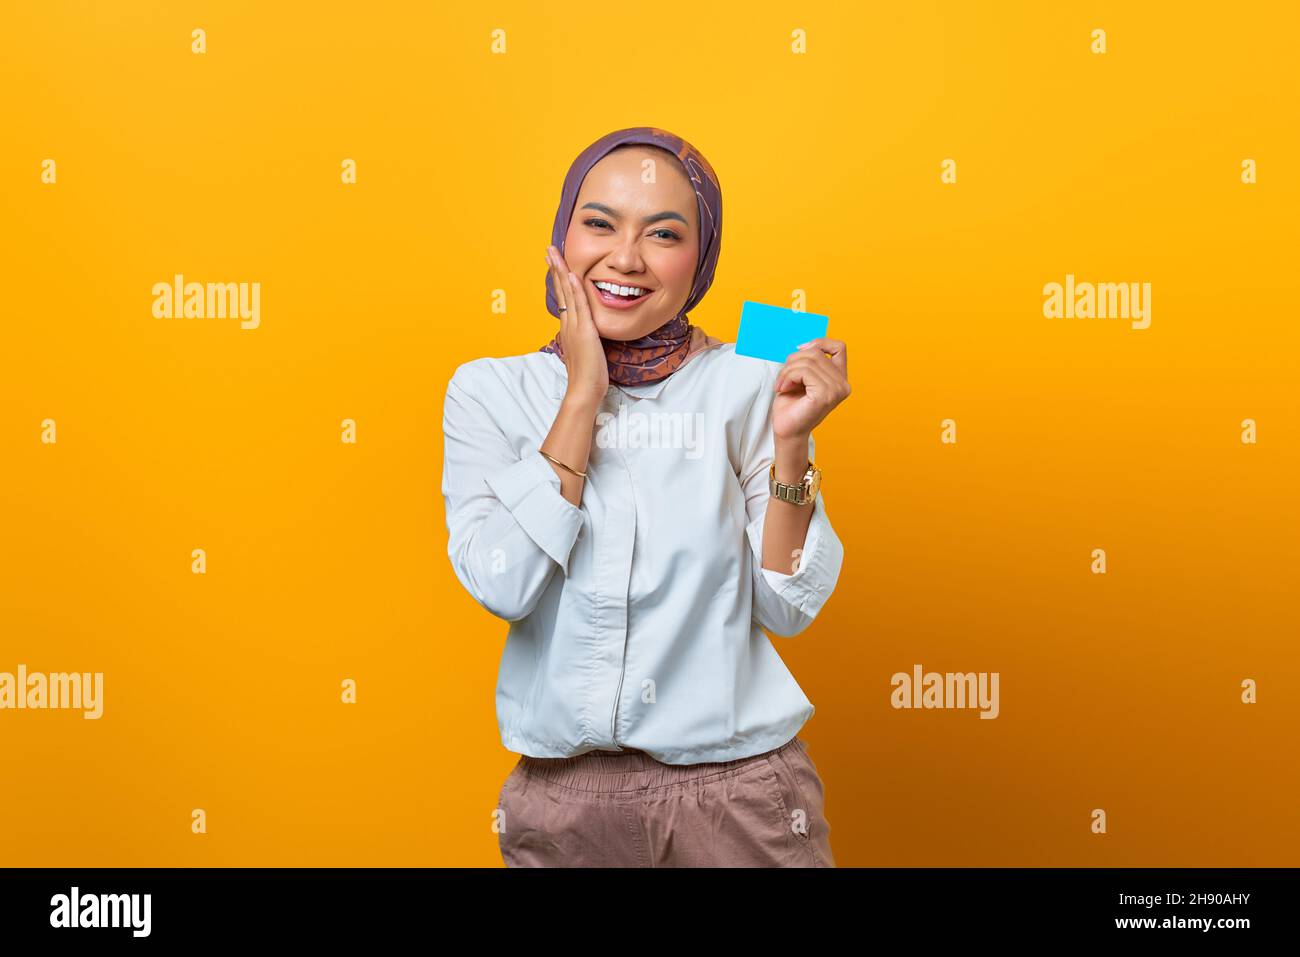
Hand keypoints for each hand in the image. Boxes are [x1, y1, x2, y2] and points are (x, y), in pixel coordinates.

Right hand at [547, 245, 607, 407]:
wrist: (584, 389)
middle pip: (560, 290)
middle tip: (548, 249)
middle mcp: (568, 323)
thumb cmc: (587, 375)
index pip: (563, 297)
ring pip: (566, 293)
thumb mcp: (585, 350)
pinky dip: (575, 289)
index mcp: (568, 327)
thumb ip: (584, 338)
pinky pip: (579, 305)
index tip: (554, 263)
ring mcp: (574, 326)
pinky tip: (572, 275)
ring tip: (554, 254)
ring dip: (560, 271)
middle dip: (554, 268)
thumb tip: (587, 332)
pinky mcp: (584, 331)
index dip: (558, 279)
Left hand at [772, 337, 850, 440]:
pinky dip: (788, 376)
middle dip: (793, 361)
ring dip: (788, 370)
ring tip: (782, 384)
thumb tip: (805, 346)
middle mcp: (843, 385)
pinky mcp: (825, 395)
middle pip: (816, 353)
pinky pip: (804, 371)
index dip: (819, 342)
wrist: (786, 431)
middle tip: (783, 378)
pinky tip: (783, 388)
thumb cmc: (792, 406)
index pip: (839, 347)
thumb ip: (809, 361)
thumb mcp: (801, 376)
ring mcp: (836, 390)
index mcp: (840, 379)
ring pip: (808, 361)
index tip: (799, 350)